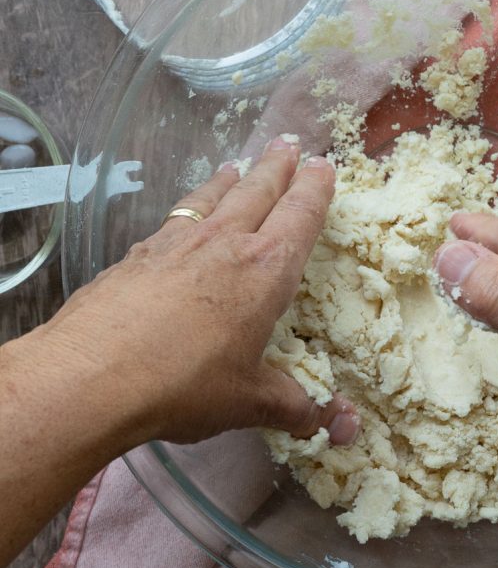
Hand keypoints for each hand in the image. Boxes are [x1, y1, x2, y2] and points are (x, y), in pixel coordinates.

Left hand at [18, 137, 359, 448]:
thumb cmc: (185, 384)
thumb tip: (336, 425)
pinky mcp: (137, 254)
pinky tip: (183, 217)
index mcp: (265, 270)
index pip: (300, 216)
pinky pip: (174, 217)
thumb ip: (295, 407)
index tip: (324, 165)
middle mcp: (225, 243)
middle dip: (278, 166)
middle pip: (258, 190)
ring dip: (231, 178)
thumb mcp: (249, 402)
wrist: (92, 375)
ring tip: (239, 163)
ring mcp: (176, 243)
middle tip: (290, 143)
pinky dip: (190, 206)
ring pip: (212, 197)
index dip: (315, 189)